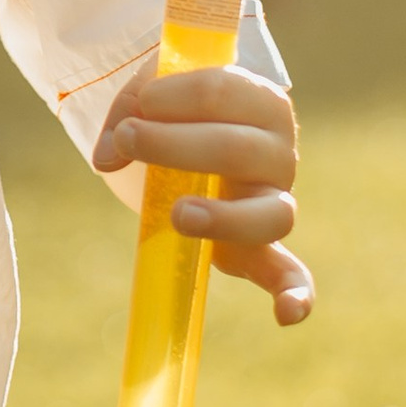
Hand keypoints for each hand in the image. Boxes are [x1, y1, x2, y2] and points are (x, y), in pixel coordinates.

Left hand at [92, 60, 314, 324]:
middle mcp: (278, 153)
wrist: (182, 139)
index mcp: (261, 101)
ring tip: (178, 215)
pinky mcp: (259, 248)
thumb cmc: (173, 110)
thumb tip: (110, 154)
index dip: (177, 96)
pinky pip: (290, 275)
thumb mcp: (153, 94)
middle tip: (127, 141)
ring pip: (272, 214)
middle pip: (239, 150)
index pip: (227, 91)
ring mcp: (274, 201)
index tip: (140, 104)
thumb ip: (129, 110)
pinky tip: (286, 315)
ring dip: (225, 217)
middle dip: (174, 144)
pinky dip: (295, 295)